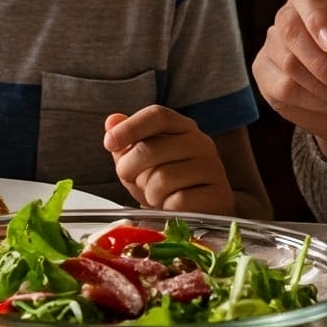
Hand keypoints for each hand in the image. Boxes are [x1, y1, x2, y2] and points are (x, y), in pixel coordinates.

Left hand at [103, 106, 231, 213]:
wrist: (202, 211)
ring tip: (156, 196)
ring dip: (149, 193)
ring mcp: (212, 168)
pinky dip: (166, 208)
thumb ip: (126, 141)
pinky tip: (172, 207)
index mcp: (183, 127)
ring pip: (162, 179)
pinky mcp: (217, 195)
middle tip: (134, 180)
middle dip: (130, 169)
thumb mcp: (142, 161)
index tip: (109, 143)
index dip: (130, 127)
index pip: (157, 115)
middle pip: (150, 149)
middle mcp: (201, 142)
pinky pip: (177, 202)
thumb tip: (112, 121)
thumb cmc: (170, 183)